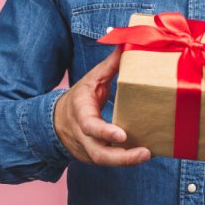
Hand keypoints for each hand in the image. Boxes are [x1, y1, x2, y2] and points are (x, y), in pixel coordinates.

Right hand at [53, 45, 150, 166]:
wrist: (57, 120)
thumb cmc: (80, 96)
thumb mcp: (92, 78)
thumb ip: (111, 65)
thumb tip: (125, 42)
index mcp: (80, 113)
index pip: (90, 126)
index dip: (105, 132)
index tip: (122, 136)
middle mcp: (82, 136)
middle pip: (99, 154)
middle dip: (122, 158)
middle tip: (145, 153)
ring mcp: (87, 149)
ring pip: (105, 162)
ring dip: (127, 162)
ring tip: (147, 154)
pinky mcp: (94, 157)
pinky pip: (109, 162)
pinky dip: (125, 161)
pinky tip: (142, 155)